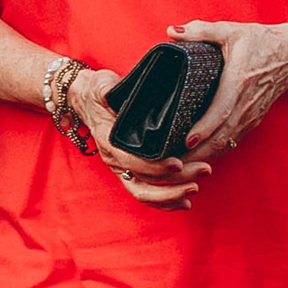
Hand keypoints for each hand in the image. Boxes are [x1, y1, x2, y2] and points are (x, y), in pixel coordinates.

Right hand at [65, 65, 208, 209]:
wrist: (85, 102)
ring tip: (196, 188)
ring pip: (144, 194)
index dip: (154, 167)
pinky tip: (184, 202)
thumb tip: (109, 91)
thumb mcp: (101, 85)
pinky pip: (145, 193)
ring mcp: (121, 168)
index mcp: (109, 142)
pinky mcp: (129, 172)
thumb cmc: (97, 92)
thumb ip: (106, 88)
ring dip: (172, 196)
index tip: (178, 164)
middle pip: (142, 185)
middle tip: (202, 171)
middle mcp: (114, 160)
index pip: (132, 162)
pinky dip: (165, 202)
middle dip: (173, 185)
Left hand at [175, 17, 287, 161]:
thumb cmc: (261, 42)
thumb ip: (201, 30)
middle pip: (222, 136)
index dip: (205, 127)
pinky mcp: (252, 121)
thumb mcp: (230, 30)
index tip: (187, 140)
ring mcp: (251, 115)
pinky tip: (196, 160)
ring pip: (227, 144)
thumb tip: (172, 32)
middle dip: (198, 153)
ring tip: (179, 168)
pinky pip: (232, 142)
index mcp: (239, 82)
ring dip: (204, 158)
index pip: (221, 110)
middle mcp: (246, 104)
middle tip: (172, 164)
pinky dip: (215, 153)